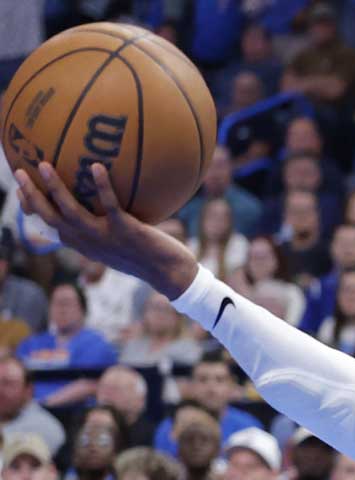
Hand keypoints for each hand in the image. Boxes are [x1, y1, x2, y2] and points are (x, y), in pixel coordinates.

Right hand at [12, 162, 199, 297]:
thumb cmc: (148, 255)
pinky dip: (102, 186)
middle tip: (19, 172)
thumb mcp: (119, 243)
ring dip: (55, 188)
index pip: (50, 224)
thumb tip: (103, 203)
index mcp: (84, 244)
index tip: (20, 191)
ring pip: (71, 211)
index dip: (32, 208)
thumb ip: (105, 226)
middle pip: (50, 217)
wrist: (170, 274)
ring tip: (44, 164)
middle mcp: (89, 241)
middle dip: (31, 195)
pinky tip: (97, 167)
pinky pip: (110, 205)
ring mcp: (105, 237)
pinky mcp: (126, 230)